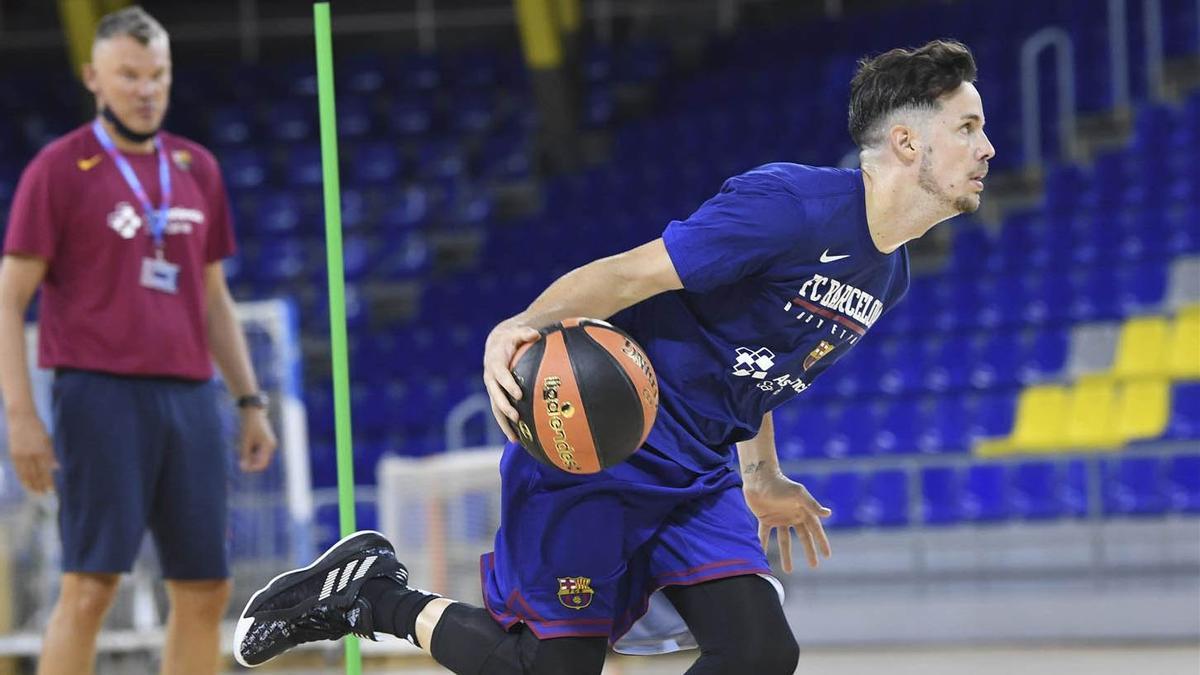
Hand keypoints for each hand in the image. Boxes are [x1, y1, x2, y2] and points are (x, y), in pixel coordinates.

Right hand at [7, 412, 56, 493]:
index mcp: (42, 450)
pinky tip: (25, 483)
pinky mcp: (13, 454)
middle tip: (44, 494)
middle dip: (40, 486)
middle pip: (36, 475)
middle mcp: (31, 454)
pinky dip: (22, 478)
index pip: (46, 471)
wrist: (20, 418)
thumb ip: (51, 454)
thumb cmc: (37, 427)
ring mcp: (21, 455)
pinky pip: (18, 469)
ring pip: (26, 474)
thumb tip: (57, 468)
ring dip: (31, 484)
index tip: (51, 491)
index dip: (48, 482)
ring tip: (36, 492)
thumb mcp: (47, 439)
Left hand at [237, 408, 276, 471]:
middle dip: (250, 462)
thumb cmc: (248, 425)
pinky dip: (250, 451)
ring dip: (249, 456)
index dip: (252, 468)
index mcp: (268, 446)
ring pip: (258, 456)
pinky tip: (245, 443)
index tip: (241, 468)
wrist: (252, 411)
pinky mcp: (264, 441)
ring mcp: (268, 444)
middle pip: (260, 461)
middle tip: (239, 458)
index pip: (262, 464)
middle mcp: (270, 446)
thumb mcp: (245, 441)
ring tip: (242, 445)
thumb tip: (243, 467)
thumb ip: (244, 455)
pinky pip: (257, 451)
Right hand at [482, 319, 540, 441]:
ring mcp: (492, 389)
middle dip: (505, 407)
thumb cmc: (510, 339)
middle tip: (517, 417)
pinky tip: (517, 439)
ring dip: (504, 423)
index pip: (501, 375)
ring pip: (496, 409)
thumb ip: (525, 333)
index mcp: (495, 364)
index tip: (519, 393)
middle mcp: (491, 379)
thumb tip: (536, 334)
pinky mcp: (495, 397)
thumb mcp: (516, 333)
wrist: (495, 346)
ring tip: (514, 438)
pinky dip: (506, 426)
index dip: (508, 384)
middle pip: (496, 396)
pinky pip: (499, 413)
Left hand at [742, 464, 831, 572]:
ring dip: (786, 555)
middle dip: (809, 551)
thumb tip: (829, 513)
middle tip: (814, 566)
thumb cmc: (780, 484)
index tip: (827, 556)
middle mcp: (792, 516)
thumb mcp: (798, 494)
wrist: (759, 478)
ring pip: (784, 540)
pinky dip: (763, 544)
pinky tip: (762, 555)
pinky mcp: (765, 519)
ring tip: (788, 570)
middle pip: (803, 538)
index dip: (822, 542)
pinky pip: (765, 535)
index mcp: (803, 511)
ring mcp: (779, 518)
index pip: (815, 530)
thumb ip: (812, 505)